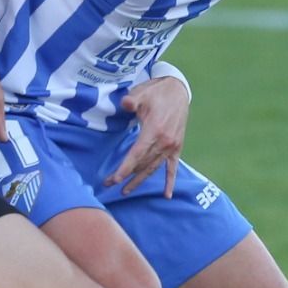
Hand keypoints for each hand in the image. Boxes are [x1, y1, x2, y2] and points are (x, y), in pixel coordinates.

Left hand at [105, 76, 189, 197]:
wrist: (178, 91)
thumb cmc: (156, 93)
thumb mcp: (141, 94)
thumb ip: (132, 101)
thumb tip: (125, 104)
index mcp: (154, 130)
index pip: (137, 154)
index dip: (125, 167)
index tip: (114, 179)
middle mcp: (164, 141)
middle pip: (142, 164)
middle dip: (125, 176)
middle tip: (109, 184)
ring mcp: (172, 146)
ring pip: (153, 168)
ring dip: (139, 181)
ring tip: (125, 191)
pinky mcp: (177, 147)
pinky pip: (172, 168)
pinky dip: (170, 182)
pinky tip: (167, 195)